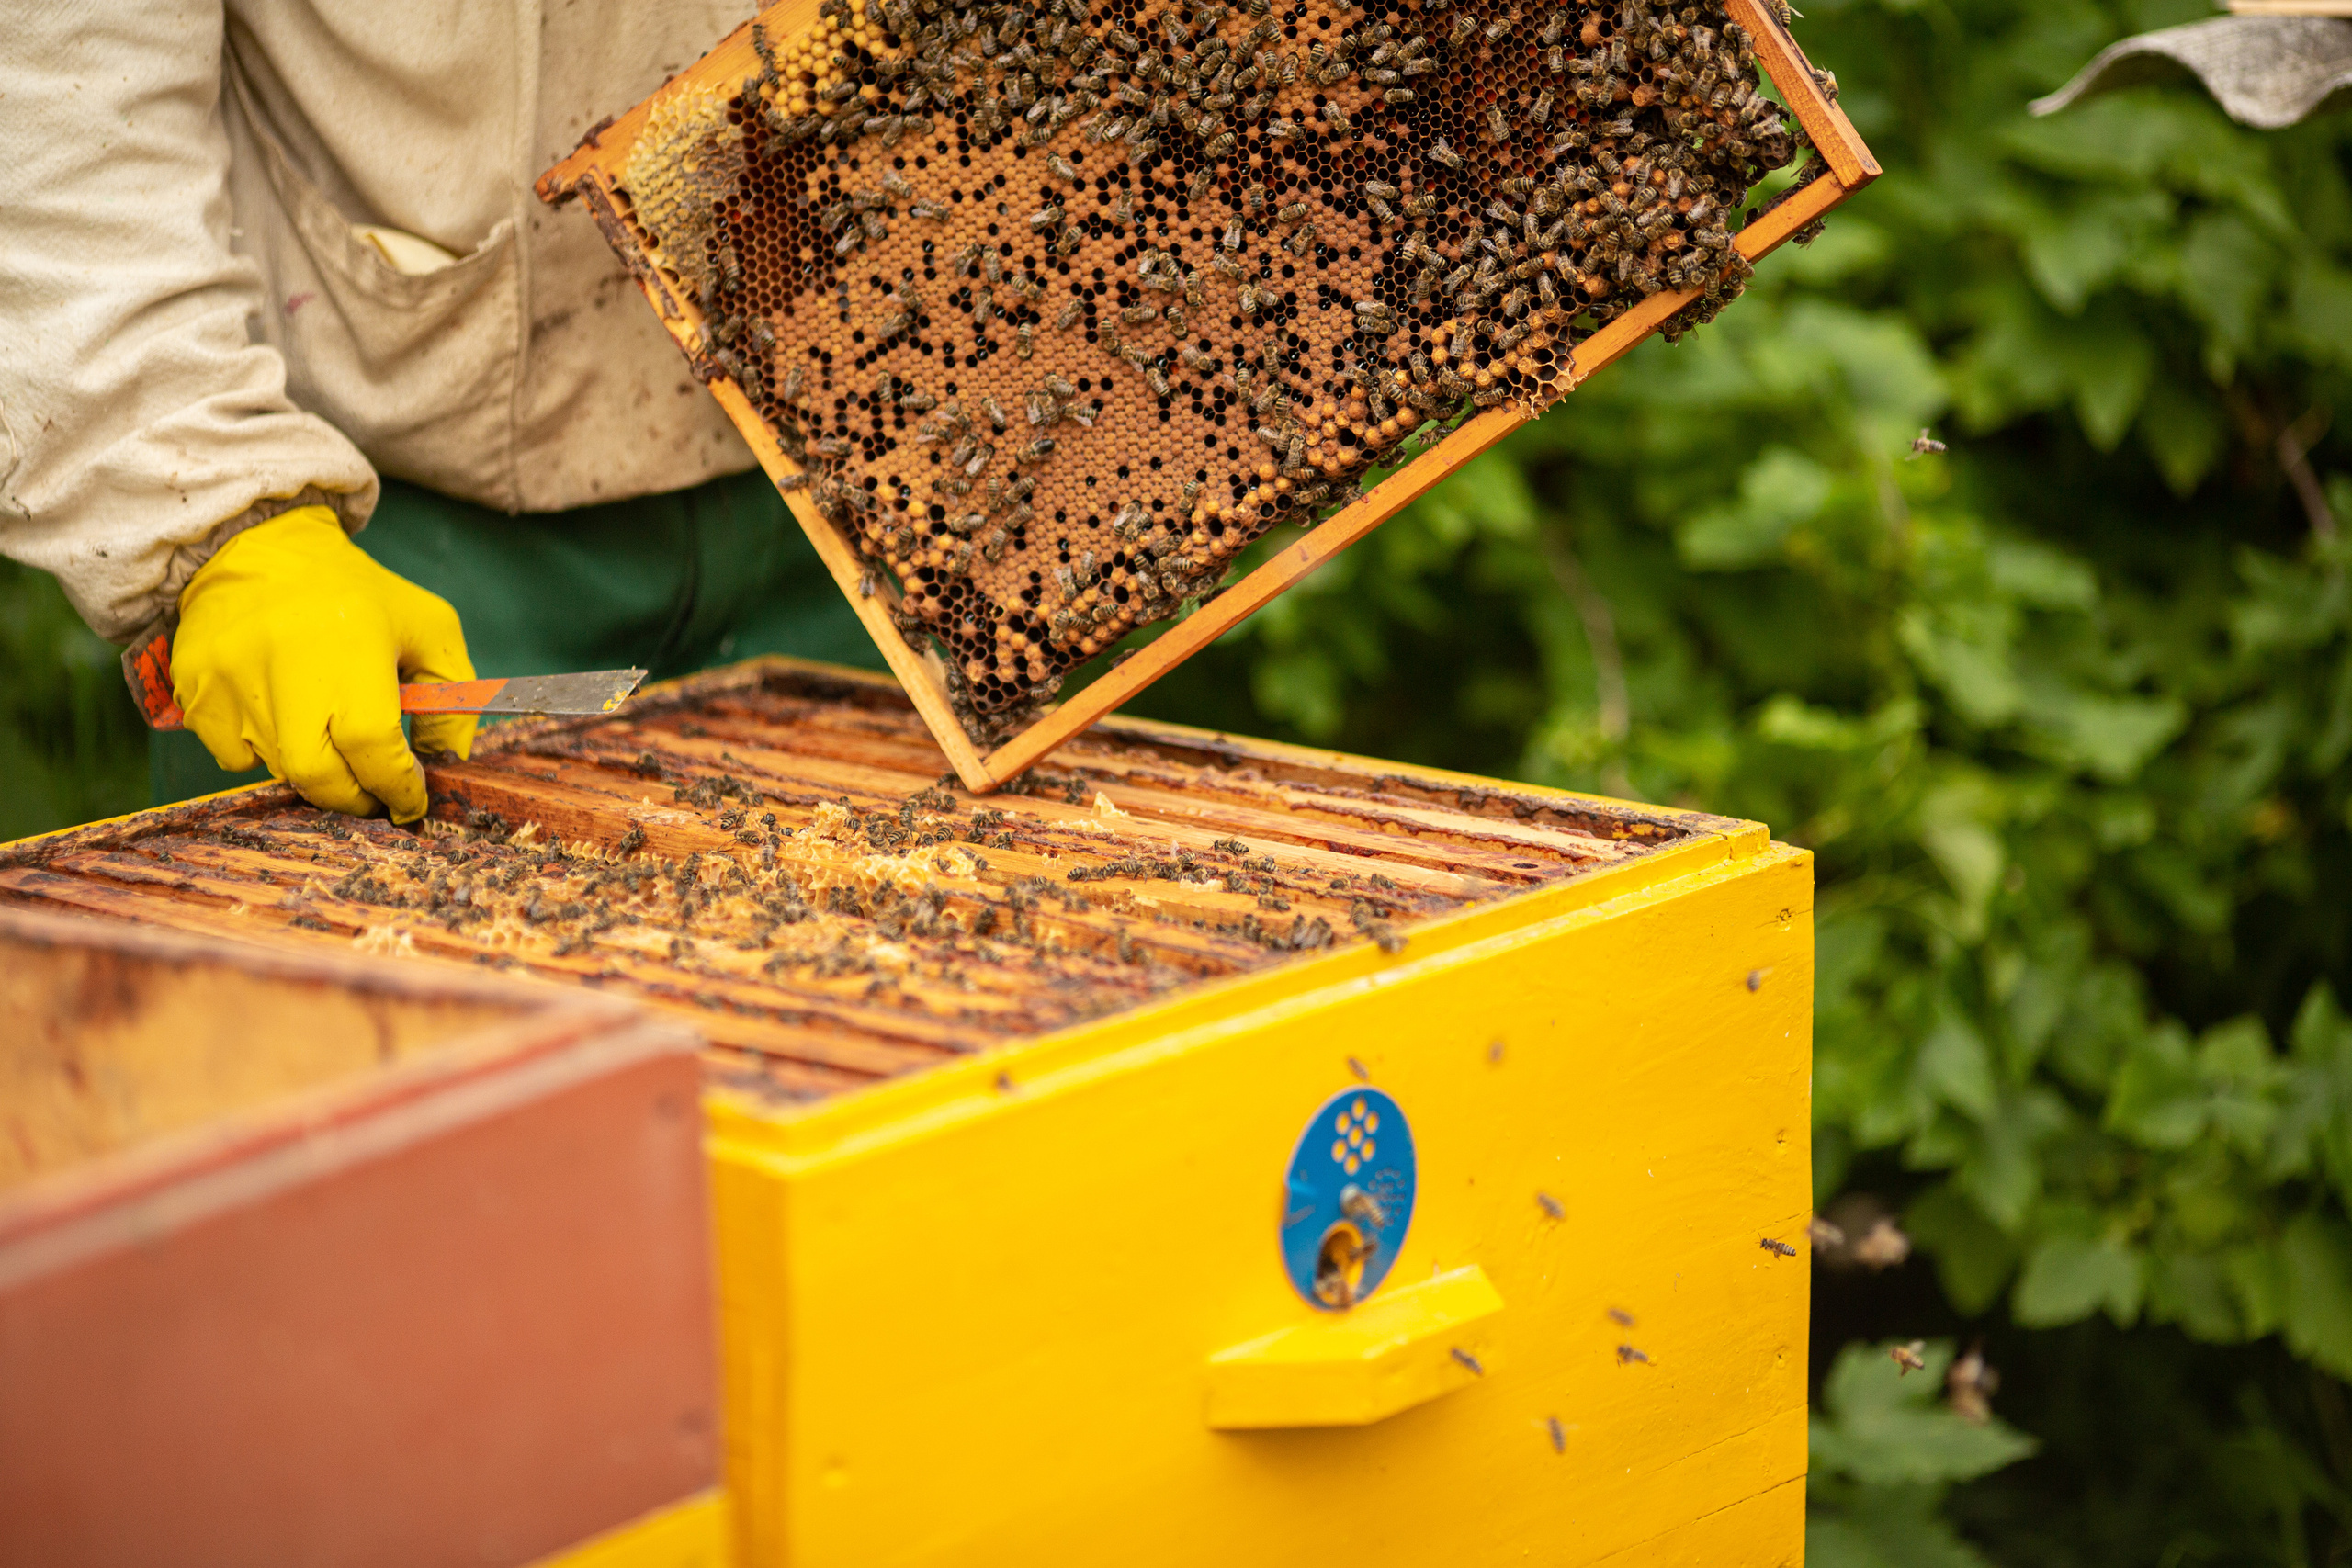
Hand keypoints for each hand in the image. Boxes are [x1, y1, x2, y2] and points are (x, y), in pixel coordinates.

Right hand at [173, 505, 473, 822]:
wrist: (261, 549)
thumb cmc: (356, 594)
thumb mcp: (428, 626)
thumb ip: (452, 696)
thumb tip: (446, 761)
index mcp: (353, 654)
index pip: (374, 749)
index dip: (397, 788)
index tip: (410, 801)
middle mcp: (287, 671)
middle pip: (319, 777)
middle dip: (353, 798)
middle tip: (372, 793)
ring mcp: (231, 684)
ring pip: (278, 768)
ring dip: (311, 769)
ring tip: (324, 729)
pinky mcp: (194, 689)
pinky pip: (231, 755)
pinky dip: (261, 751)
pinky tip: (278, 712)